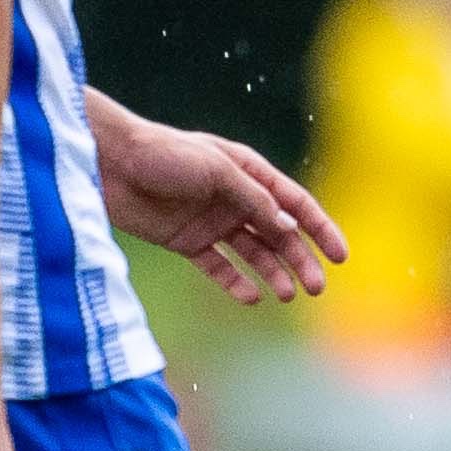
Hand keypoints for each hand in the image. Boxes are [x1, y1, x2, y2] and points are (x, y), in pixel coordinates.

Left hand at [87, 93, 344, 304]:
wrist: (109, 163)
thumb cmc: (164, 154)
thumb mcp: (215, 169)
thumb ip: (252, 199)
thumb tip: (288, 226)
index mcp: (249, 172)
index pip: (295, 203)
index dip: (320, 229)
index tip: (341, 257)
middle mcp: (235, 198)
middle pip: (278, 234)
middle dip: (300, 260)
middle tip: (316, 288)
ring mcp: (212, 221)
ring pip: (253, 253)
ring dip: (272, 273)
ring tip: (285, 295)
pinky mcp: (186, 241)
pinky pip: (218, 266)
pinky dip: (235, 282)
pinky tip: (251, 296)